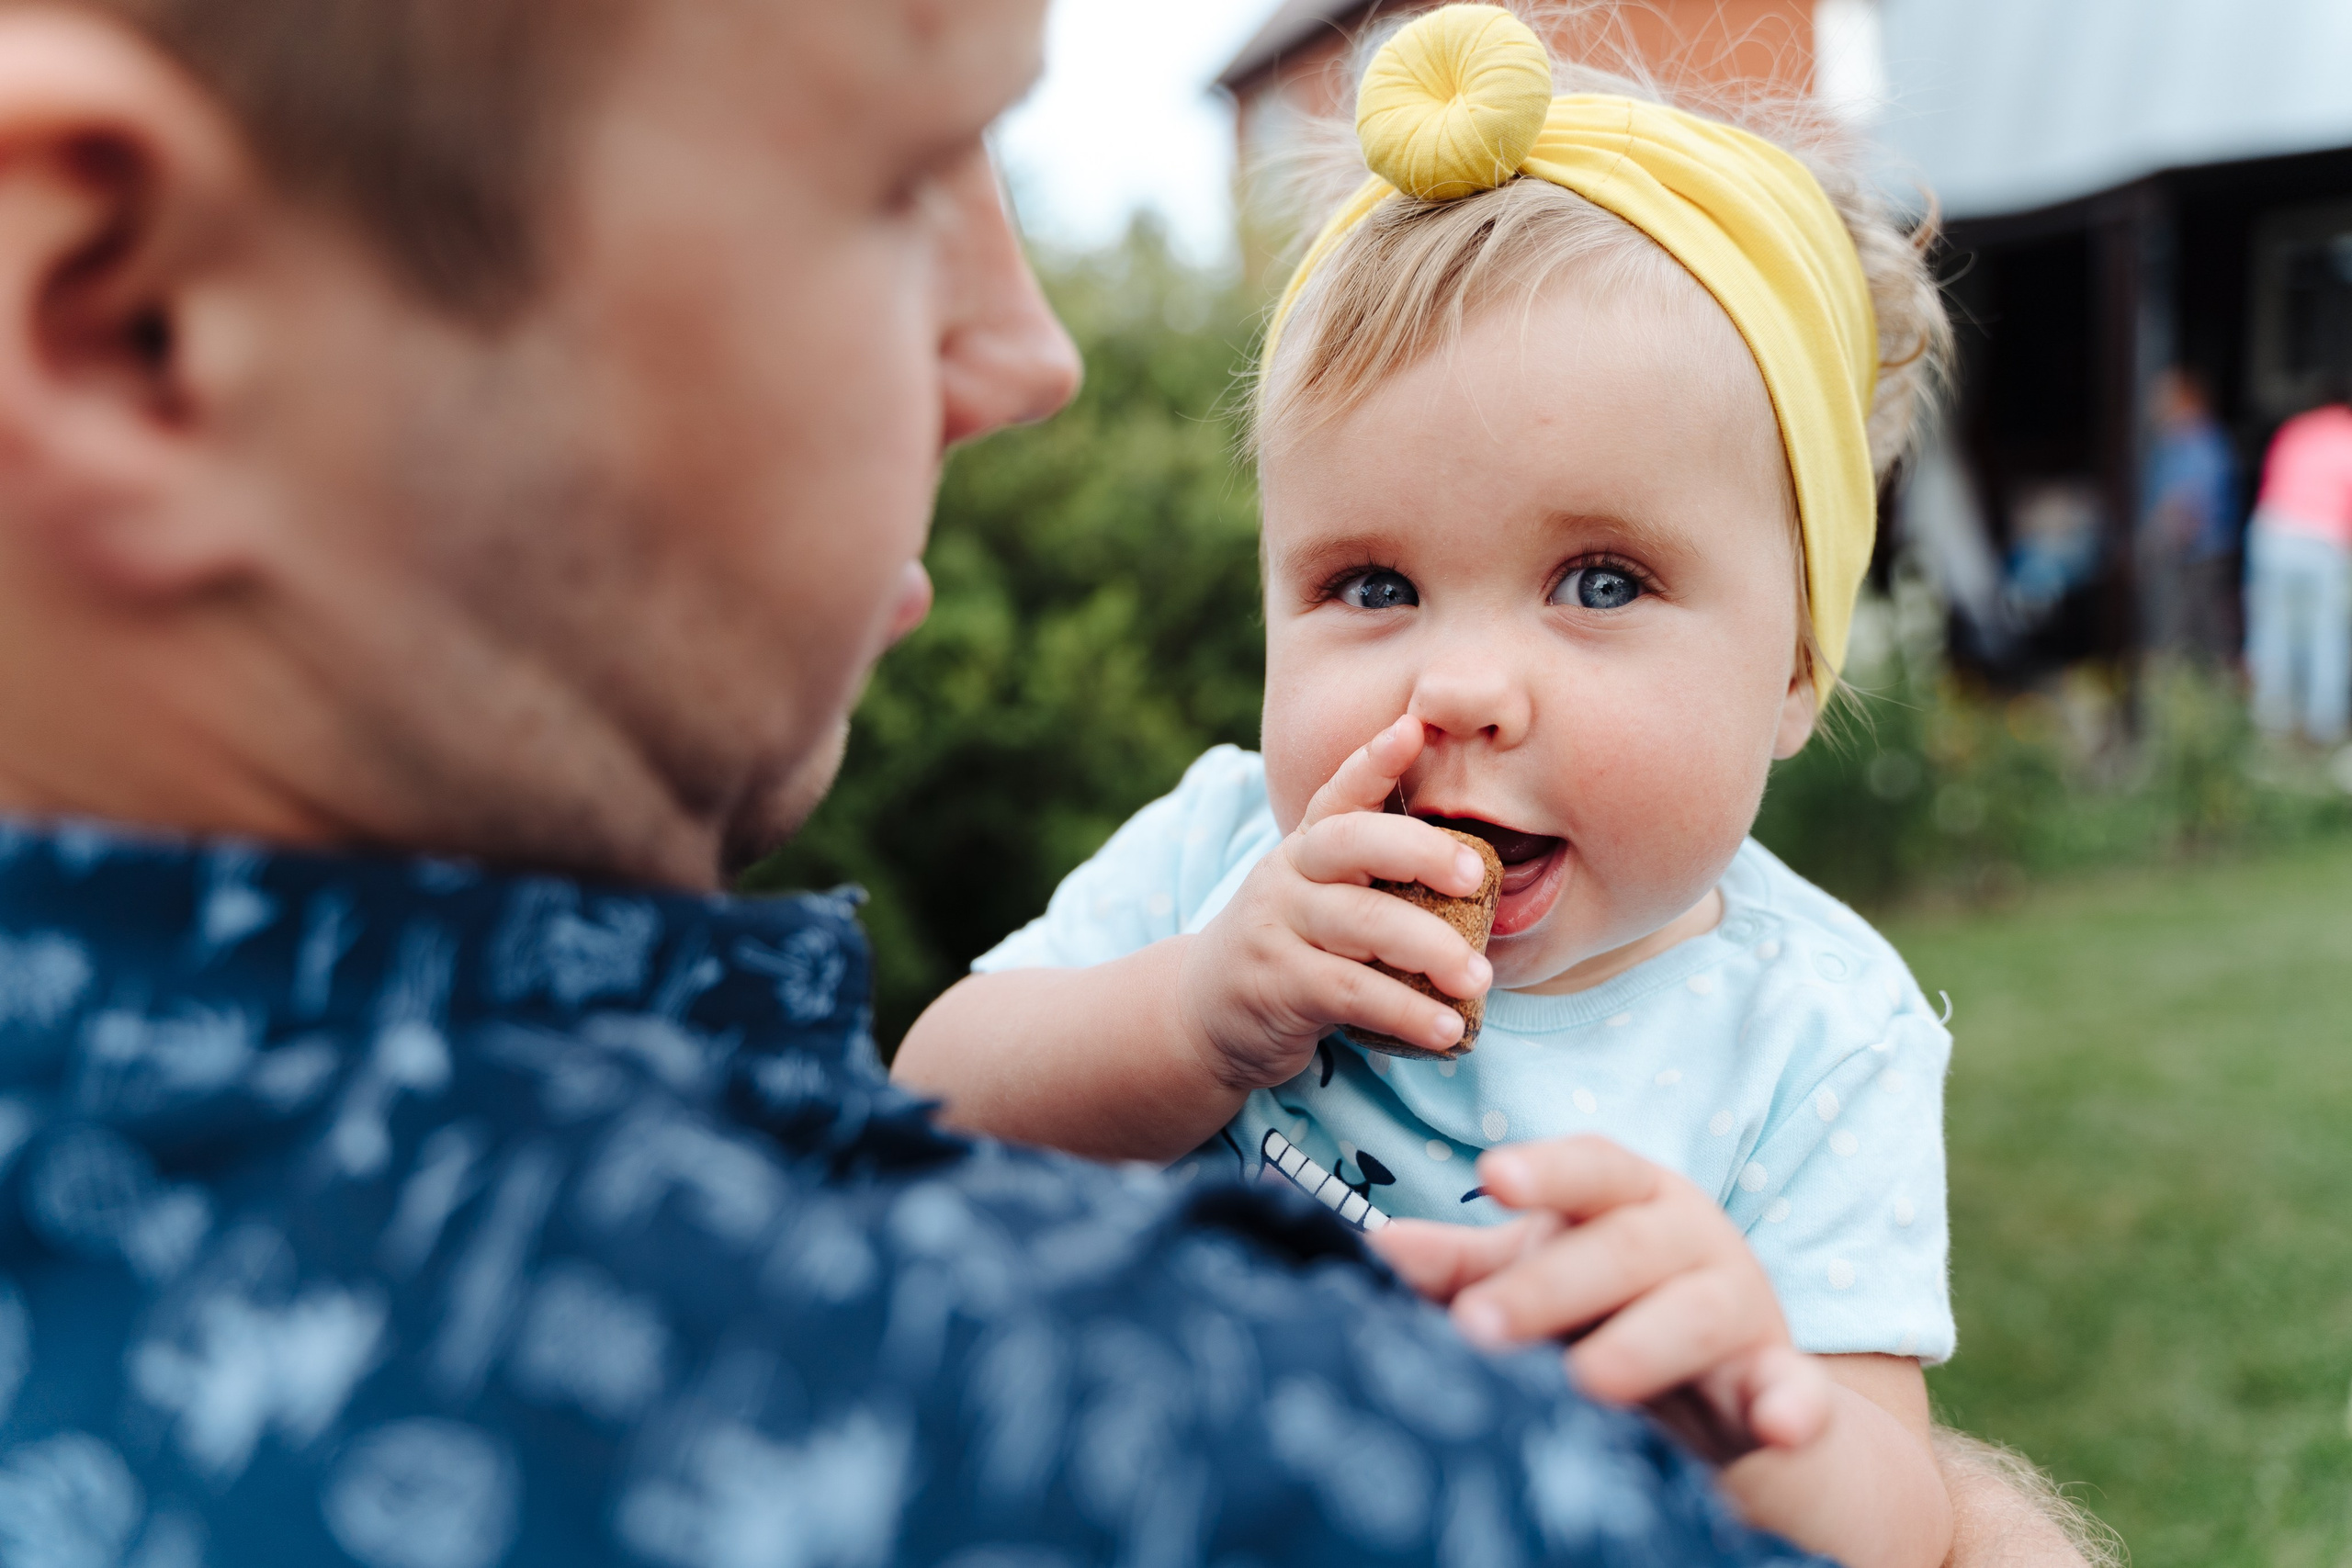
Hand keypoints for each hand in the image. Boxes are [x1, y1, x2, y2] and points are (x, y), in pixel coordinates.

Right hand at [1176, 714, 1492, 1089]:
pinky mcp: (1279, 984)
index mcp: (1308, 846)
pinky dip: (1407, 1011)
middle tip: (1475, 875)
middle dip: (1420, 852)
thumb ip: (1374, 881)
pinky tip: (1448, 1029)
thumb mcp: (1319, 899)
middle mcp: (1289, 874)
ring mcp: (1279, 927)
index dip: (1374, 760)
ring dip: (1431, 949)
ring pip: (1362, 923)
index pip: (1340, 793)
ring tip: (1479, 977)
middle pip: (1353, 844)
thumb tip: (1477, 877)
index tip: (1412, 729)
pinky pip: (1352, 991)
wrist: (1204, 1013)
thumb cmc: (1294, 948)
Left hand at [1370, 1134, 1834, 1463]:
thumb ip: (1467, 1265)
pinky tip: (1779, 1421)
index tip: (1493, 1176)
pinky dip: (1791, 1405)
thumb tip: (1379, 1245)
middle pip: (1627, 1246)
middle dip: (1552, 1284)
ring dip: (1643, 1344)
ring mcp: (1744, 1311)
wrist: (1740, 1406)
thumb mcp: (1543, 1278)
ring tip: (1586, 1380)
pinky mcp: (1783, 1386)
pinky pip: (1794, 1392)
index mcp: (1632, 1197)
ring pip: (1699, 1314)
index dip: (1547, 1171)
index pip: (1592, 1168)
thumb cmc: (1615, 1314)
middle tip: (1479, 1324)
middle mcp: (1692, 1238)